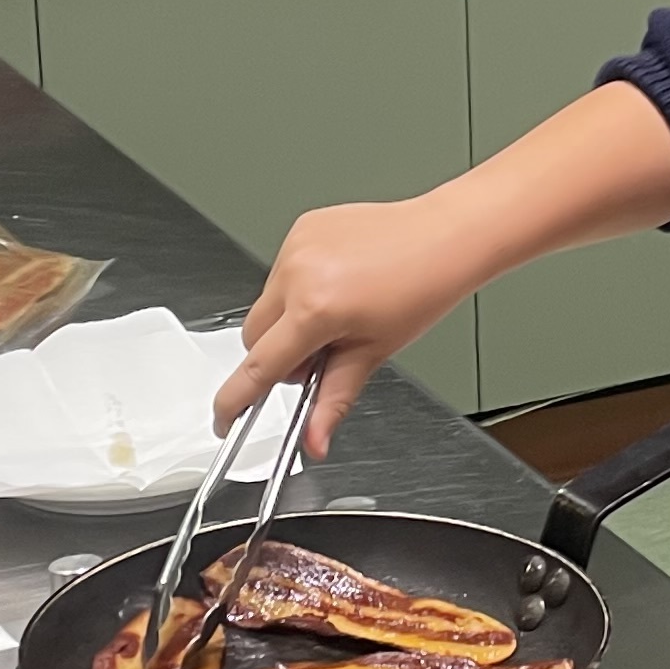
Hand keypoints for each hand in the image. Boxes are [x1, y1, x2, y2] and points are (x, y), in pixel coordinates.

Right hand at [214, 199, 479, 452]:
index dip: (235, 401)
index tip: (225, 419)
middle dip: (278, 356)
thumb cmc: (421, 288)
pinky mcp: (301, 228)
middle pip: (253, 336)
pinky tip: (338, 284)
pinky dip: (299, 288)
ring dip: (289, 320)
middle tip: (323, 354)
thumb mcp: (374, 353)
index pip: (259, 367)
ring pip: (266, 304)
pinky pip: (282, 271)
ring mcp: (296, 246)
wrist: (444, 237)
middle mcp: (298, 272)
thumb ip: (334, 400)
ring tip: (338, 313)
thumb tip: (314, 439)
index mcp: (315, 309)